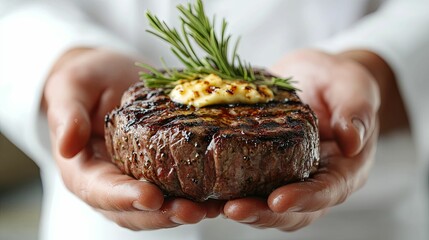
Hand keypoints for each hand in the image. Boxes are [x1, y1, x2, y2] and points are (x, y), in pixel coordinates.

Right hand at [43, 48, 222, 229]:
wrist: (111, 77)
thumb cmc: (89, 81)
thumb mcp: (72, 87)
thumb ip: (67, 114)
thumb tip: (65, 145)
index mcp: (83, 169)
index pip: (101, 191)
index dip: (125, 198)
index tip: (151, 197)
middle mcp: (110, 183)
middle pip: (133, 212)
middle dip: (162, 214)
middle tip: (192, 211)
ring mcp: (135, 181)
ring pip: (157, 210)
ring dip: (183, 213)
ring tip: (211, 208)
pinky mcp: (158, 173)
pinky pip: (175, 193)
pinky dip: (196, 199)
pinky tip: (218, 197)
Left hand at [223, 49, 379, 230]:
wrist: (316, 79)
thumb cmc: (339, 83)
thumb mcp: (354, 87)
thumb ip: (356, 111)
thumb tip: (352, 140)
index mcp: (341, 169)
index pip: (326, 191)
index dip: (304, 199)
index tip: (278, 200)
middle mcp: (311, 180)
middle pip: (290, 211)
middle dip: (262, 213)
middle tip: (234, 209)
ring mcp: (284, 176)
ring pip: (263, 205)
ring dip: (238, 209)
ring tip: (209, 207)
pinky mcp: (260, 167)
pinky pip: (242, 186)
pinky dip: (221, 194)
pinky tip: (200, 194)